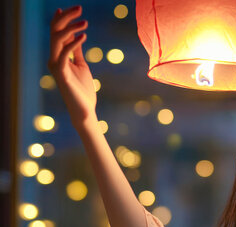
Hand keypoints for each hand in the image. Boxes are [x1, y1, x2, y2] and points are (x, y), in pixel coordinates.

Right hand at [47, 5, 95, 127]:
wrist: (84, 109)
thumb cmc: (83, 89)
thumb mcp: (81, 65)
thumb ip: (77, 52)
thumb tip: (78, 36)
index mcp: (58, 57)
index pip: (57, 33)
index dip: (62, 20)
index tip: (69, 8)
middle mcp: (54, 59)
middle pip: (55, 32)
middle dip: (66, 17)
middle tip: (79, 7)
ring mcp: (56, 66)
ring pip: (57, 40)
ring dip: (71, 28)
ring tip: (85, 22)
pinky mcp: (61, 74)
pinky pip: (64, 54)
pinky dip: (73, 43)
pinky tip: (83, 36)